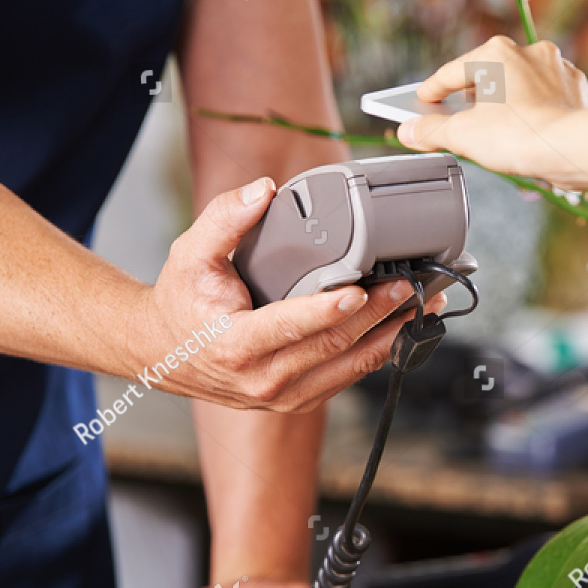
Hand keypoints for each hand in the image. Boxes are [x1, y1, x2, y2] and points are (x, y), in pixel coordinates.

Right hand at [132, 177, 439, 412]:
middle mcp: (263, 380)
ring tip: (423, 304)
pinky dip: (379, 351)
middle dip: (379, 315)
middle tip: (412, 285)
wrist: (164, 353)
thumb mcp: (190, 253)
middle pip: (333, 346)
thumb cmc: (182, 301)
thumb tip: (263, 189)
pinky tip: (403, 326)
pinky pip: (347, 377)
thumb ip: (224, 219)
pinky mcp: (300, 399)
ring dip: (392, 335)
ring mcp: (284, 396)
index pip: (290, 327)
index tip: (360, 289)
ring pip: (350, 368)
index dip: (328, 309)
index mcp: (235, 345)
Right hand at [397, 37, 587, 184]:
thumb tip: (409, 131)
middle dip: (471, 97)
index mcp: (496, 52)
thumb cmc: (519, 135)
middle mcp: (529, 52)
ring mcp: (556, 70)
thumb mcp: (461, 135)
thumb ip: (431, 131)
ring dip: (505, 103)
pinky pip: (546, 99)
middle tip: (455, 118)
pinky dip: (533, 111)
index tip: (422, 102)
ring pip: (520, 85)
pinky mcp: (575, 91)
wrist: (572, 148)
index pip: (453, 72)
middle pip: (489, 76)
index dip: (432, 91)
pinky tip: (525, 130)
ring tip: (491, 128)